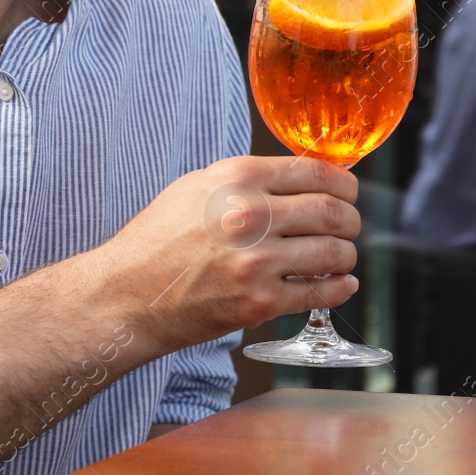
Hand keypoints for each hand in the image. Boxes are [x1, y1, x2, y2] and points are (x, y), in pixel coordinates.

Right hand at [97, 155, 361, 353]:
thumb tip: (302, 178)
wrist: (125, 296)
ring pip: (334, 252)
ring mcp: (256, 260)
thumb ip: (248, 180)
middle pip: (332, 211)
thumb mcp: (196, 187)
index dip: (344, 183)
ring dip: (346, 255)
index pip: (315, 172)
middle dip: (350, 219)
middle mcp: (249, 215)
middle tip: (349, 226)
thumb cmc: (157, 241)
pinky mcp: (258, 302)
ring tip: (341, 257)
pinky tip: (340, 284)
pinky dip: (339, 288)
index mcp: (236, 178)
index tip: (348, 192)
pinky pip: (319, 292)